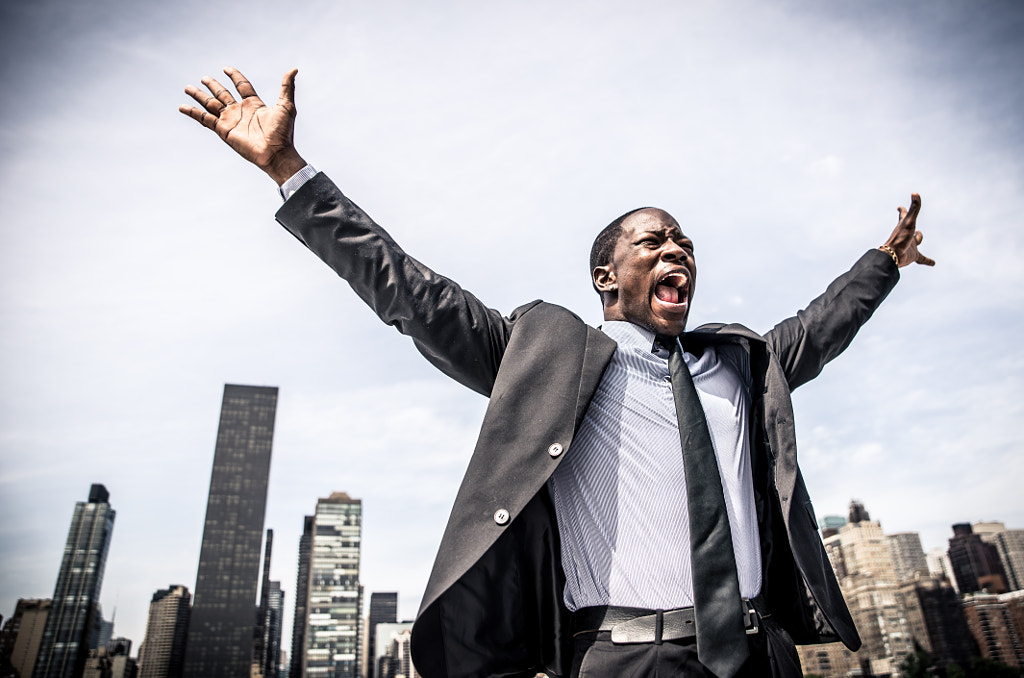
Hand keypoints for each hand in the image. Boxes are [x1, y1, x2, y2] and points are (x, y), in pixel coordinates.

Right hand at [179, 67, 306, 184]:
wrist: (276, 153)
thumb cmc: (283, 132)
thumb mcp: (286, 106)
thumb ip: (286, 87)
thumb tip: (294, 69)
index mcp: (254, 104)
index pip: (242, 86)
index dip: (234, 76)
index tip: (226, 68)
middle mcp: (240, 111)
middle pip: (222, 94)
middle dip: (213, 85)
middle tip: (203, 78)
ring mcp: (230, 120)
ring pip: (211, 104)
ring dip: (199, 96)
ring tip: (188, 87)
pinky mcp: (223, 130)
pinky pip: (205, 119)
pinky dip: (193, 113)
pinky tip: (182, 106)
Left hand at [881, 193, 934, 267]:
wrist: (894, 256)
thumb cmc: (900, 238)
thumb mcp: (909, 221)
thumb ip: (914, 208)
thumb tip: (915, 193)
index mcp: (904, 226)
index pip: (903, 215)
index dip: (902, 210)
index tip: (899, 208)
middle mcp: (906, 235)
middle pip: (910, 228)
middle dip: (910, 224)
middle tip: (909, 221)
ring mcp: (910, 246)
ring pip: (916, 242)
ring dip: (918, 240)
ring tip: (918, 240)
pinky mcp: (913, 256)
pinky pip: (922, 259)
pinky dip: (928, 261)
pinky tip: (933, 263)